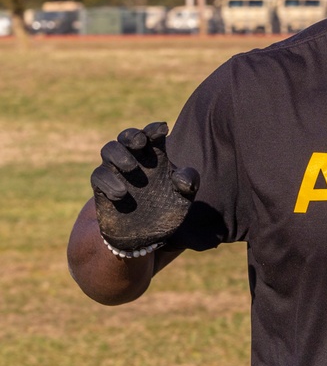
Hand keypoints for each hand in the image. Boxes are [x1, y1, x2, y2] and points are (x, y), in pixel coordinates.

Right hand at [90, 122, 198, 253]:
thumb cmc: (165, 210)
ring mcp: (117, 172)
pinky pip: (99, 176)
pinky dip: (109, 182)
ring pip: (109, 149)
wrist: (144, 237)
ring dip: (118, 154)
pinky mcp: (102, 188)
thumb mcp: (183, 199)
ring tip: (131, 168)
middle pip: (127, 136)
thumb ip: (188, 184)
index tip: (162, 128)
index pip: (153, 136)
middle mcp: (135, 160)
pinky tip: (122, 194)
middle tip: (140, 143)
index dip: (155, 129)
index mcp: (156, 156)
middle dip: (132, 135)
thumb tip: (181, 178)